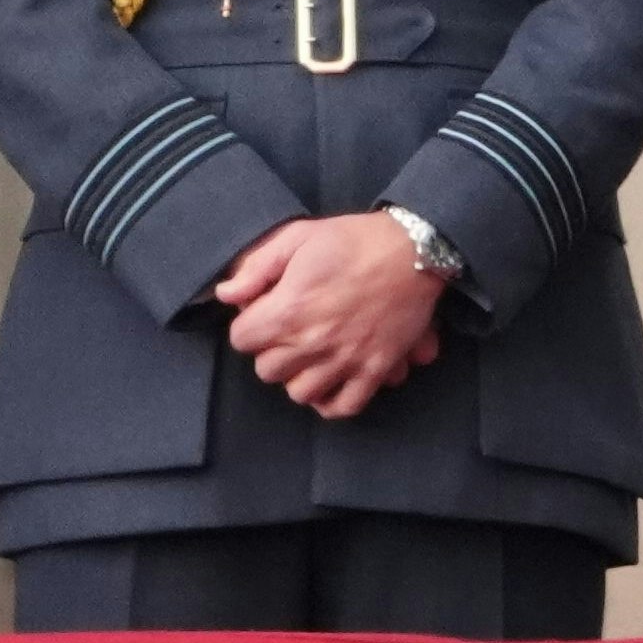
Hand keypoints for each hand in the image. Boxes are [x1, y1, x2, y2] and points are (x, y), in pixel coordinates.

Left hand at [216, 212, 443, 419]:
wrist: (416, 249)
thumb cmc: (355, 239)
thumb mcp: (299, 237)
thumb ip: (257, 267)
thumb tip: (226, 295)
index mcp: (289, 310)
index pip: (241, 339)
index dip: (250, 323)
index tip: (266, 311)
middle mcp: (313, 342)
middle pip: (267, 370)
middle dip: (272, 350)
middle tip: (291, 331)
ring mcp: (346, 359)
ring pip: (300, 393)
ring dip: (299, 376)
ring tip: (311, 355)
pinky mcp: (375, 369)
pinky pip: (343, 406)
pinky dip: (332, 401)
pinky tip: (331, 382)